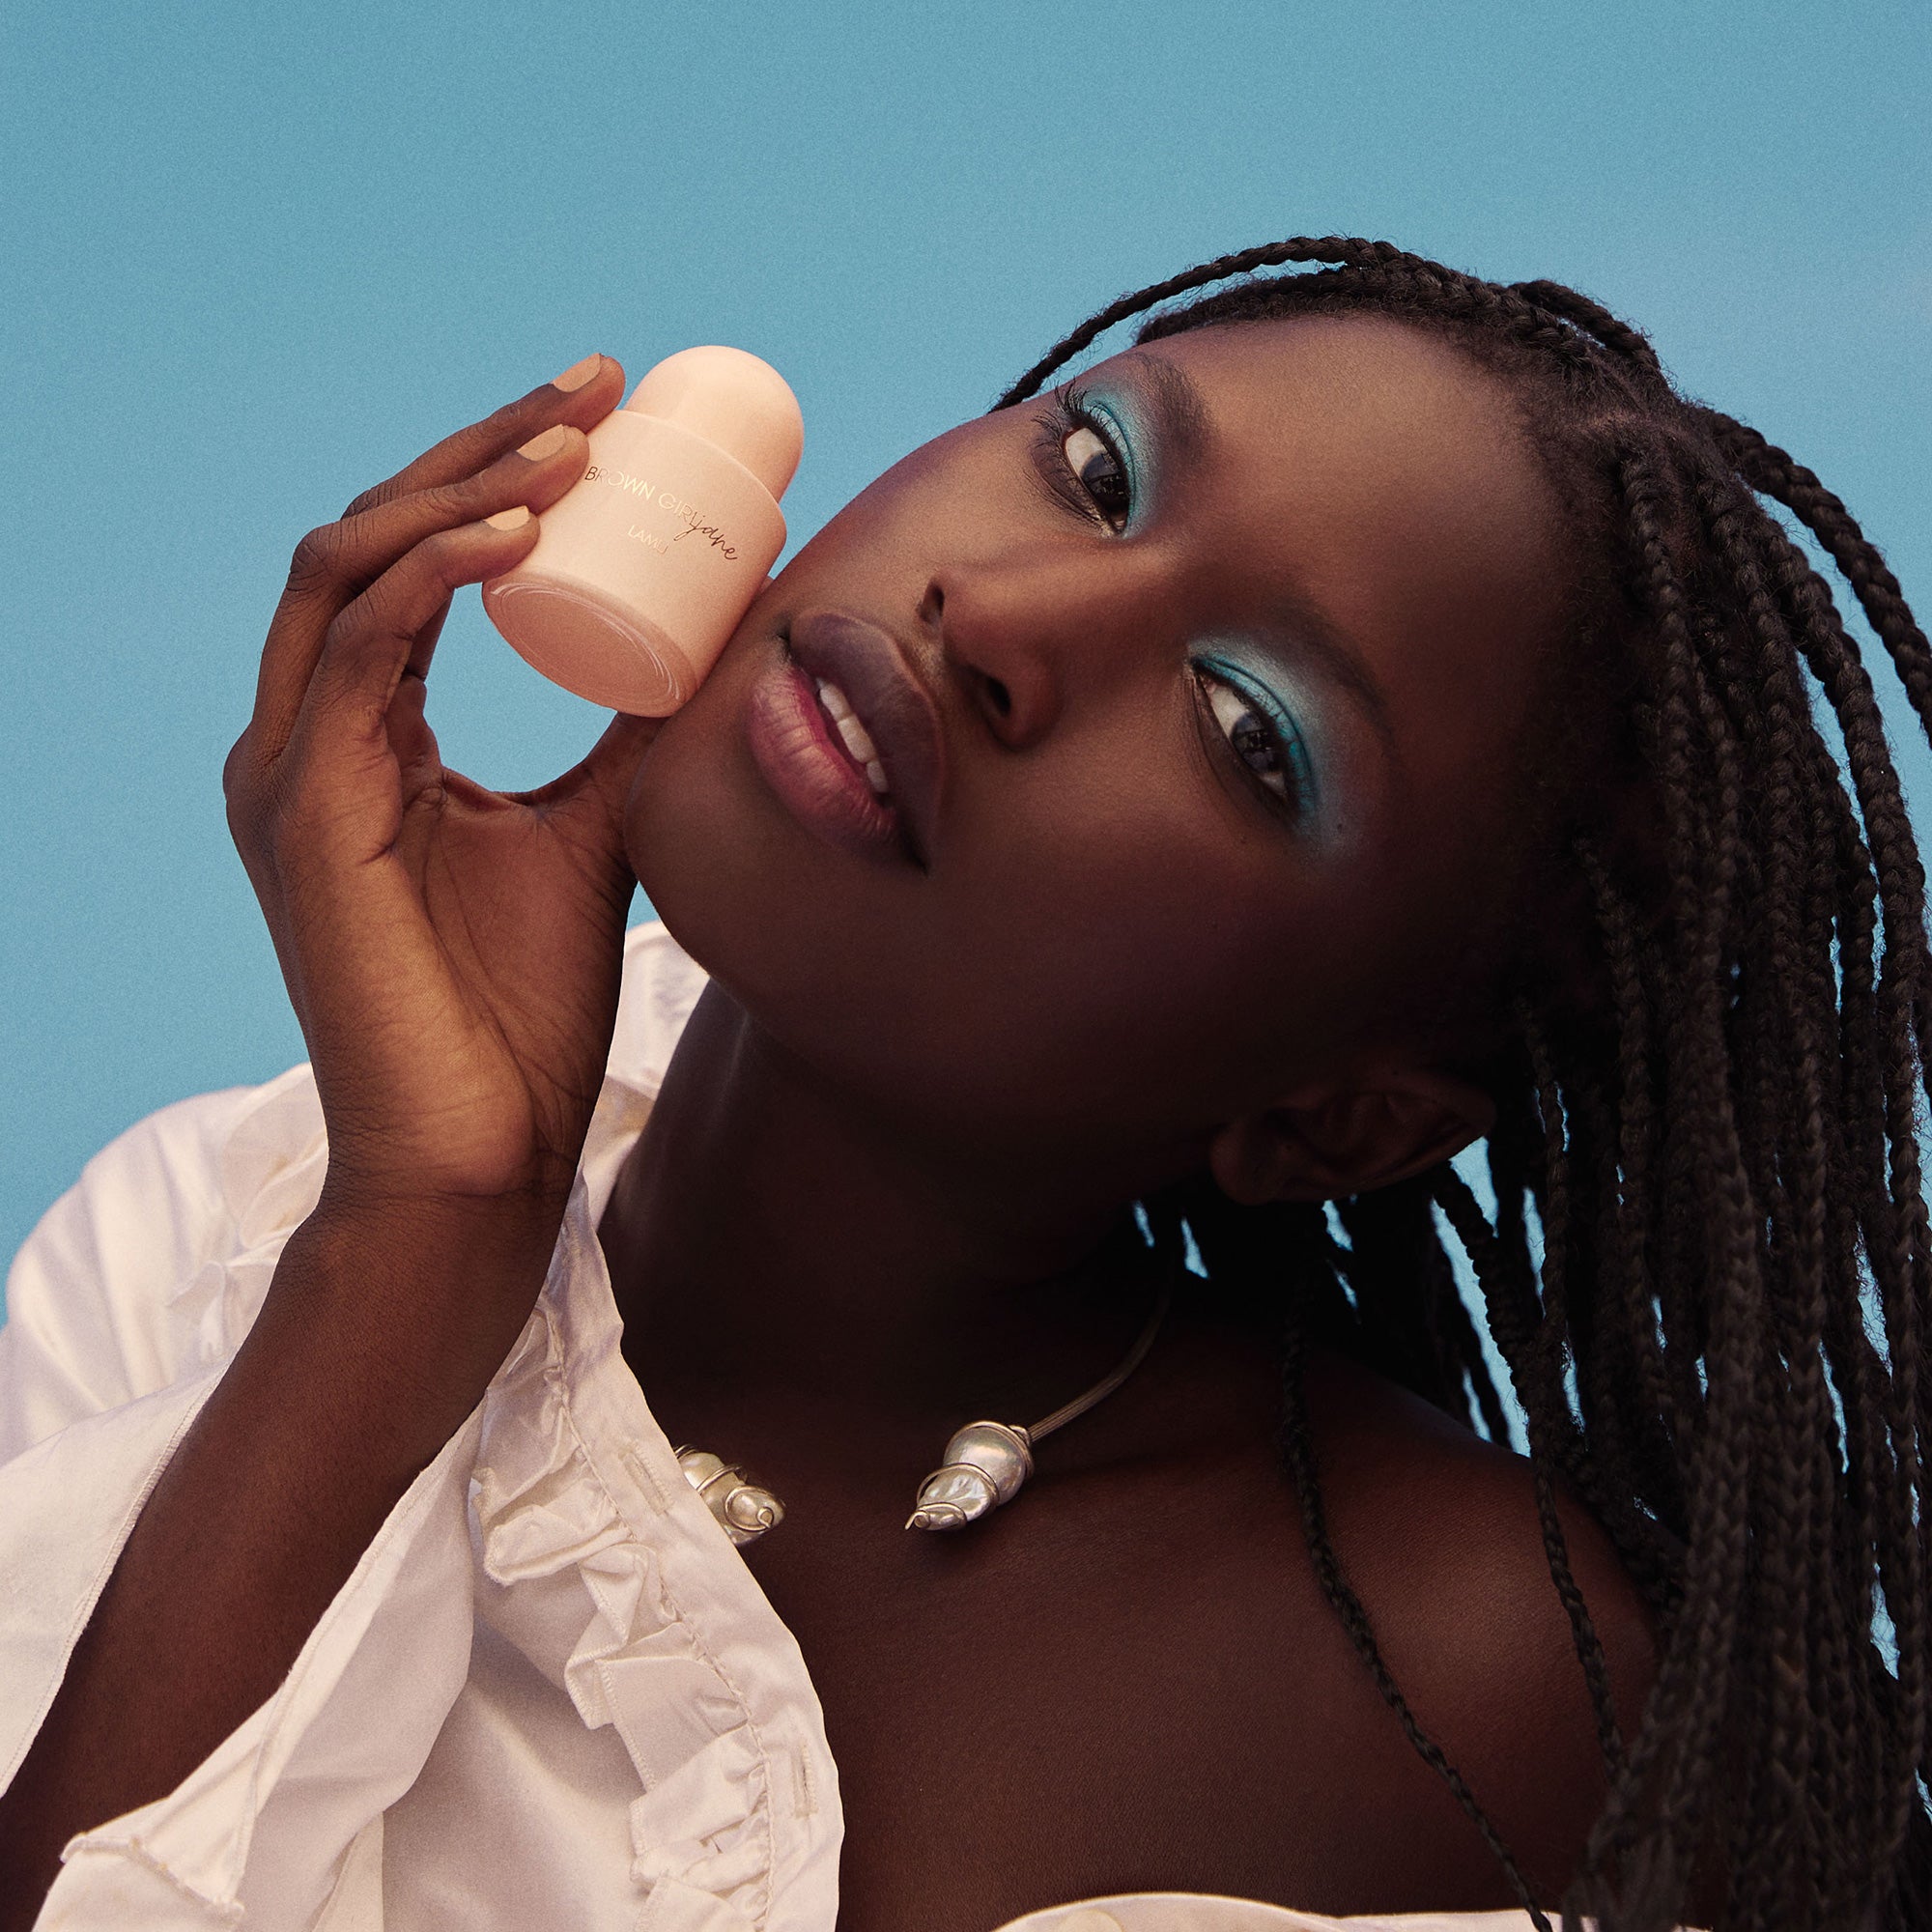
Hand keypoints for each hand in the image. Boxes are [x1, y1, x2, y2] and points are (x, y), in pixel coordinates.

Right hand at [225, 354, 650, 1212]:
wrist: (482, 1145)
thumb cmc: (522, 1005)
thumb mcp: (592, 833)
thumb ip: (618, 742)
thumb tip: (699, 652)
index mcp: (363, 737)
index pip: (408, 563)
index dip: (493, 472)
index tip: (598, 411)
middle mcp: (309, 738)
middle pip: (371, 536)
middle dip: (480, 447)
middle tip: (592, 386)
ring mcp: (290, 772)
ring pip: (348, 568)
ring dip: (459, 489)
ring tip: (571, 441)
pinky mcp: (301, 817)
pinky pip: (357, 653)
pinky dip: (430, 576)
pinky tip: (517, 532)